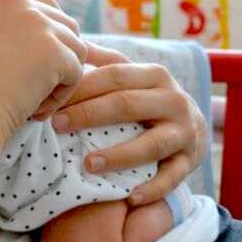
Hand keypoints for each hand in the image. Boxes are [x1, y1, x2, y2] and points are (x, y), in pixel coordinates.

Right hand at [0, 0, 86, 150]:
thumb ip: (3, 33)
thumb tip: (46, 40)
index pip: (39, 9)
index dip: (40, 43)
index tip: (20, 71)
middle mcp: (14, 1)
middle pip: (64, 25)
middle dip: (56, 59)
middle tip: (29, 89)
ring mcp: (35, 22)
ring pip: (74, 49)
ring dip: (59, 79)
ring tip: (30, 102)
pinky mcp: (53, 49)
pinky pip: (76, 72)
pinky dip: (60, 97)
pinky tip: (34, 109)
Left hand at [50, 50, 205, 206]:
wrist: (190, 125)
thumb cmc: (143, 98)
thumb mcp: (128, 76)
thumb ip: (99, 61)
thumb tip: (63, 43)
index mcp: (153, 75)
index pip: (113, 76)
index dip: (80, 87)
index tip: (50, 100)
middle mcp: (173, 100)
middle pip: (126, 105)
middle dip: (87, 115)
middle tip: (56, 126)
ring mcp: (185, 132)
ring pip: (150, 145)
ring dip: (117, 156)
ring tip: (87, 165)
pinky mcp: (191, 161)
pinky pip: (172, 178)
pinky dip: (152, 190)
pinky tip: (129, 198)